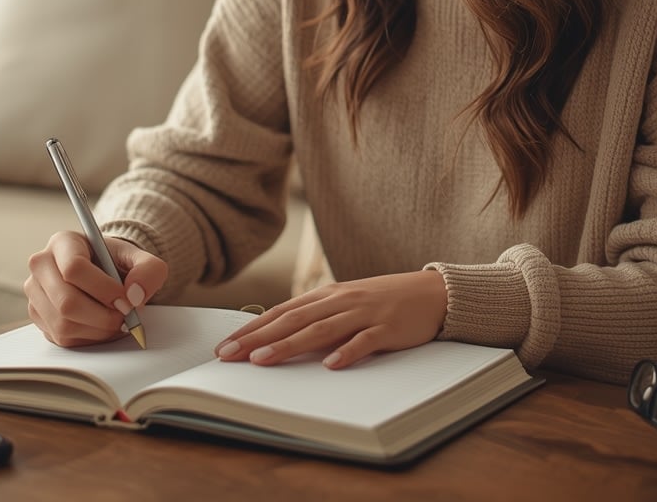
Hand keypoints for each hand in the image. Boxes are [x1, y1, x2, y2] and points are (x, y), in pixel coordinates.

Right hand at [24, 231, 167, 347]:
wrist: (102, 271)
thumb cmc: (114, 261)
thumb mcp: (138, 257)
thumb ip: (148, 269)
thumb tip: (135, 295)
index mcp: (63, 242)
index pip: (74, 268)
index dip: (104, 289)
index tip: (125, 299)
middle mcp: (42, 266)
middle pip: (66, 301)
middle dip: (102, 316)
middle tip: (125, 316)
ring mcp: (35, 292)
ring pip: (63, 323)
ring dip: (97, 329)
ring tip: (116, 321)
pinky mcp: (37, 316)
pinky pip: (61, 338)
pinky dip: (87, 338)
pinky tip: (101, 326)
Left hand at [213, 270, 447, 369]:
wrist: (430, 292)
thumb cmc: (383, 300)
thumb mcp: (346, 303)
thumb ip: (317, 317)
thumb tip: (280, 335)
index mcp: (327, 295)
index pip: (281, 312)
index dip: (252, 328)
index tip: (226, 345)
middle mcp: (340, 300)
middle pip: (292, 320)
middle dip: (257, 338)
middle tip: (229, 355)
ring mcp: (363, 313)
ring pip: (320, 330)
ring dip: (289, 345)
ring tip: (262, 360)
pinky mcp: (387, 328)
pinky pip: (365, 341)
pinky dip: (347, 352)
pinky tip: (330, 365)